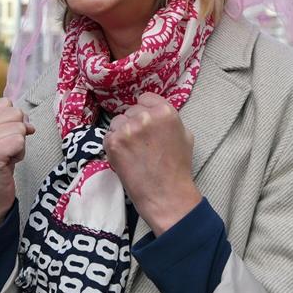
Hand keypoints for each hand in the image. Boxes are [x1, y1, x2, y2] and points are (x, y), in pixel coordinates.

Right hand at [0, 98, 34, 235]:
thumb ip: (8, 118)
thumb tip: (28, 122)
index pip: (6, 103)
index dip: (12, 122)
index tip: (1, 140)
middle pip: (15, 113)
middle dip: (18, 133)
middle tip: (4, 150)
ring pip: (19, 128)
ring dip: (19, 145)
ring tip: (5, 156)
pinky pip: (20, 141)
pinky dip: (20, 154)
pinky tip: (7, 163)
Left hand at [104, 92, 200, 234]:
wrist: (166, 194)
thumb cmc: (178, 168)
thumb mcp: (184, 136)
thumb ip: (169, 120)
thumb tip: (156, 112)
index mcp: (165, 111)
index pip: (144, 98)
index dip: (144, 110)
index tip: (146, 123)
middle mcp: (145, 116)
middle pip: (129, 111)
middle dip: (133, 123)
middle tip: (141, 142)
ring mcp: (127, 129)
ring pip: (117, 122)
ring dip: (121, 133)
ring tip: (132, 151)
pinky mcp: (113, 142)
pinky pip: (108, 136)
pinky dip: (113, 145)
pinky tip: (125, 157)